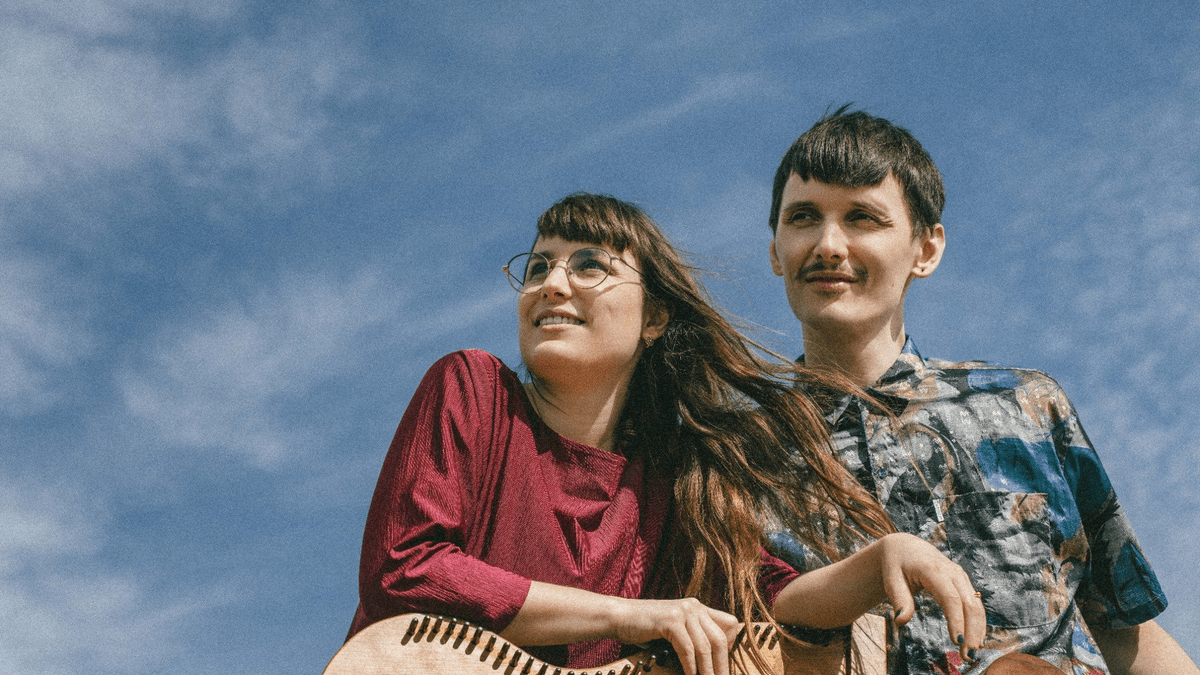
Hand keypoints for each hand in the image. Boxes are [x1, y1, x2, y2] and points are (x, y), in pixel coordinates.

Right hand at [611, 597, 740, 674]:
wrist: (621, 616)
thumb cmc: (647, 627)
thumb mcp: (676, 628)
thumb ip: (694, 636)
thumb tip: (712, 661)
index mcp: (699, 608)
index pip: (730, 624)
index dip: (731, 647)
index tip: (724, 667)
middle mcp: (694, 606)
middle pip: (720, 639)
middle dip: (722, 665)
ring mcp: (683, 611)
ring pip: (705, 646)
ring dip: (707, 670)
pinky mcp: (670, 620)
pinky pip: (687, 648)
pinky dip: (690, 666)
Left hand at [876, 532, 985, 659]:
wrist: (905, 547)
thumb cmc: (896, 564)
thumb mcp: (891, 579)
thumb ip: (899, 599)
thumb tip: (900, 622)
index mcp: (933, 569)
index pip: (950, 598)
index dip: (956, 620)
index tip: (957, 641)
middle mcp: (952, 572)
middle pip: (969, 603)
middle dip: (972, 630)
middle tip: (967, 655)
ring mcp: (960, 577)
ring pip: (976, 605)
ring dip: (977, 629)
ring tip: (971, 653)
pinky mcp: (963, 583)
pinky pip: (974, 604)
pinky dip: (977, 622)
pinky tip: (975, 640)